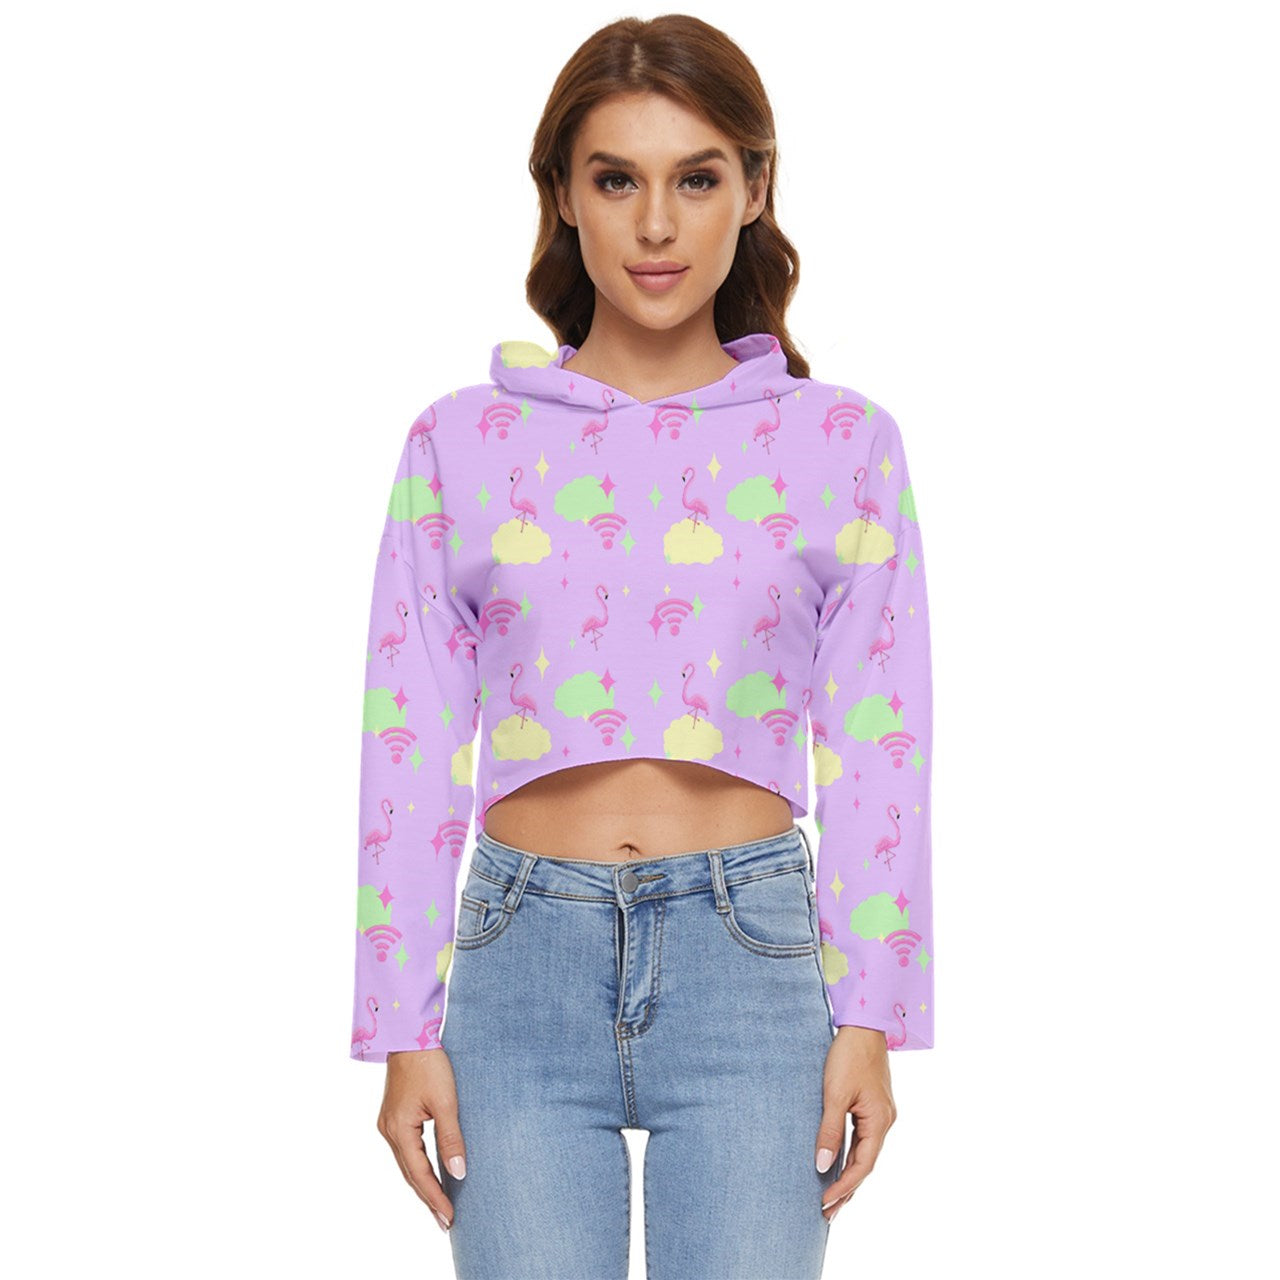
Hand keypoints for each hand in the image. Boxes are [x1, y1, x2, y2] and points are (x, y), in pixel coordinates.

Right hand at [378, 1047, 466, 1233]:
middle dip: (427, 1198)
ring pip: (407, 1163)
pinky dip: (418, 1166)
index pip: (419, 1174)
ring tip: (438, 1205)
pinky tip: (428, 1173)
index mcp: (399, 1130)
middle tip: (444, 1222)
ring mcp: (389, 1123)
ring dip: (422, 1184)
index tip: (449, 1218)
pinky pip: (406, 1150)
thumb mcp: (446, 1101)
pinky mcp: (394, 1116)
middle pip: (409, 1174)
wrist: (409, 1035)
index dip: (435, 1197)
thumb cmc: (429, 1064)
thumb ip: (451, 1138)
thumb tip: (458, 1173)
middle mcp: (389, 1131)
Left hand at [814, 1026, 896, 1222]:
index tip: (824, 1203)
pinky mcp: (873, 1105)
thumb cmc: (848, 1056)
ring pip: (865, 1153)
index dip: (844, 1187)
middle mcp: (885, 1121)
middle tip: (827, 1213)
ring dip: (848, 1174)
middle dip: (847, 1189)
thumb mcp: (835, 1094)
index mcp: (880, 1121)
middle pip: (866, 1164)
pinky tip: (839, 1164)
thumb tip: (823, 1165)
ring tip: (831, 1197)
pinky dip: (851, 1155)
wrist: (863, 1025)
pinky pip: (862, 1139)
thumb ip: (829, 1130)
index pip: (862, 1165)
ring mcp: (880, 1114)